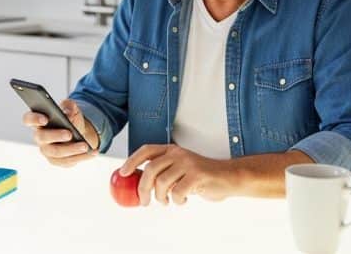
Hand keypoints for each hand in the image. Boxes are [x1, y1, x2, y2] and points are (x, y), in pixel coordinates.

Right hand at [22, 99, 98, 166]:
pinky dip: (80, 157)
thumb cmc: (70, 118)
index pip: (28, 119)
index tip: (45, 119)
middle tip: (69, 134)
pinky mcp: (56, 161)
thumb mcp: (71, 108)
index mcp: (38, 121)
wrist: (77, 131)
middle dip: (55, 135)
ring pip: (56, 152)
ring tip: (85, 146)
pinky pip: (67, 161)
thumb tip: (68, 113)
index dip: (34, 119)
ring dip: (71, 149)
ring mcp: (47, 150)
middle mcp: (39, 137)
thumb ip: (69, 106)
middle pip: (42, 137)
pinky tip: (91, 152)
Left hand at [118, 144, 237, 204]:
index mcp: (171, 150)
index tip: (122, 173)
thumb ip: (163, 172)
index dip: (132, 160)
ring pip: (162, 182)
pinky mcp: (197, 175)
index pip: (146, 150)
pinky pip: (178, 191)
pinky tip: (182, 200)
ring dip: (161, 197)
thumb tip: (139, 186)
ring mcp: (188, 163)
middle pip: (150, 169)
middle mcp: (178, 154)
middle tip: (144, 201)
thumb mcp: (179, 169)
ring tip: (167, 201)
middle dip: (143, 188)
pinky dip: (177, 200)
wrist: (228, 177)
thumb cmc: (201, 176)